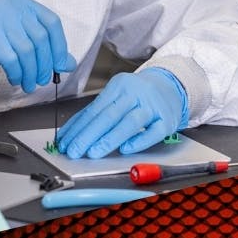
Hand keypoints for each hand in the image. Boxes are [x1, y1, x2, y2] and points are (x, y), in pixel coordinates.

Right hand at [0, 0, 76, 90]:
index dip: (59, 45)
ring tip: (28, 84)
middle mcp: (8, 3)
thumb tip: (67, 63)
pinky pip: (10, 58)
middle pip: (39, 37)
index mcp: (19, 0)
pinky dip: (17, 72)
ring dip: (30, 72)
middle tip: (43, 80)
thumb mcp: (16, 41)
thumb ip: (41, 47)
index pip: (50, 21)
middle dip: (45, 63)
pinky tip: (15, 79)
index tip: (60, 65)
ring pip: (26, 50)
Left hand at [56, 68, 187, 158]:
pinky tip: (125, 149)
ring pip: (129, 123)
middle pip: (109, 115)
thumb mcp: (117, 96)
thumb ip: (96, 113)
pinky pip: (153, 132)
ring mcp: (153, 106)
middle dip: (88, 135)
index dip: (78, 127)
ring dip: (109, 139)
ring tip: (94, 152)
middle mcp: (136, 94)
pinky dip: (139, 141)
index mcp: (119, 86)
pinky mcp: (167, 120)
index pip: (95, 109)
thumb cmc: (138, 94)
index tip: (66, 143)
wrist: (171, 85)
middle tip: (75, 151)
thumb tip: (71, 133)